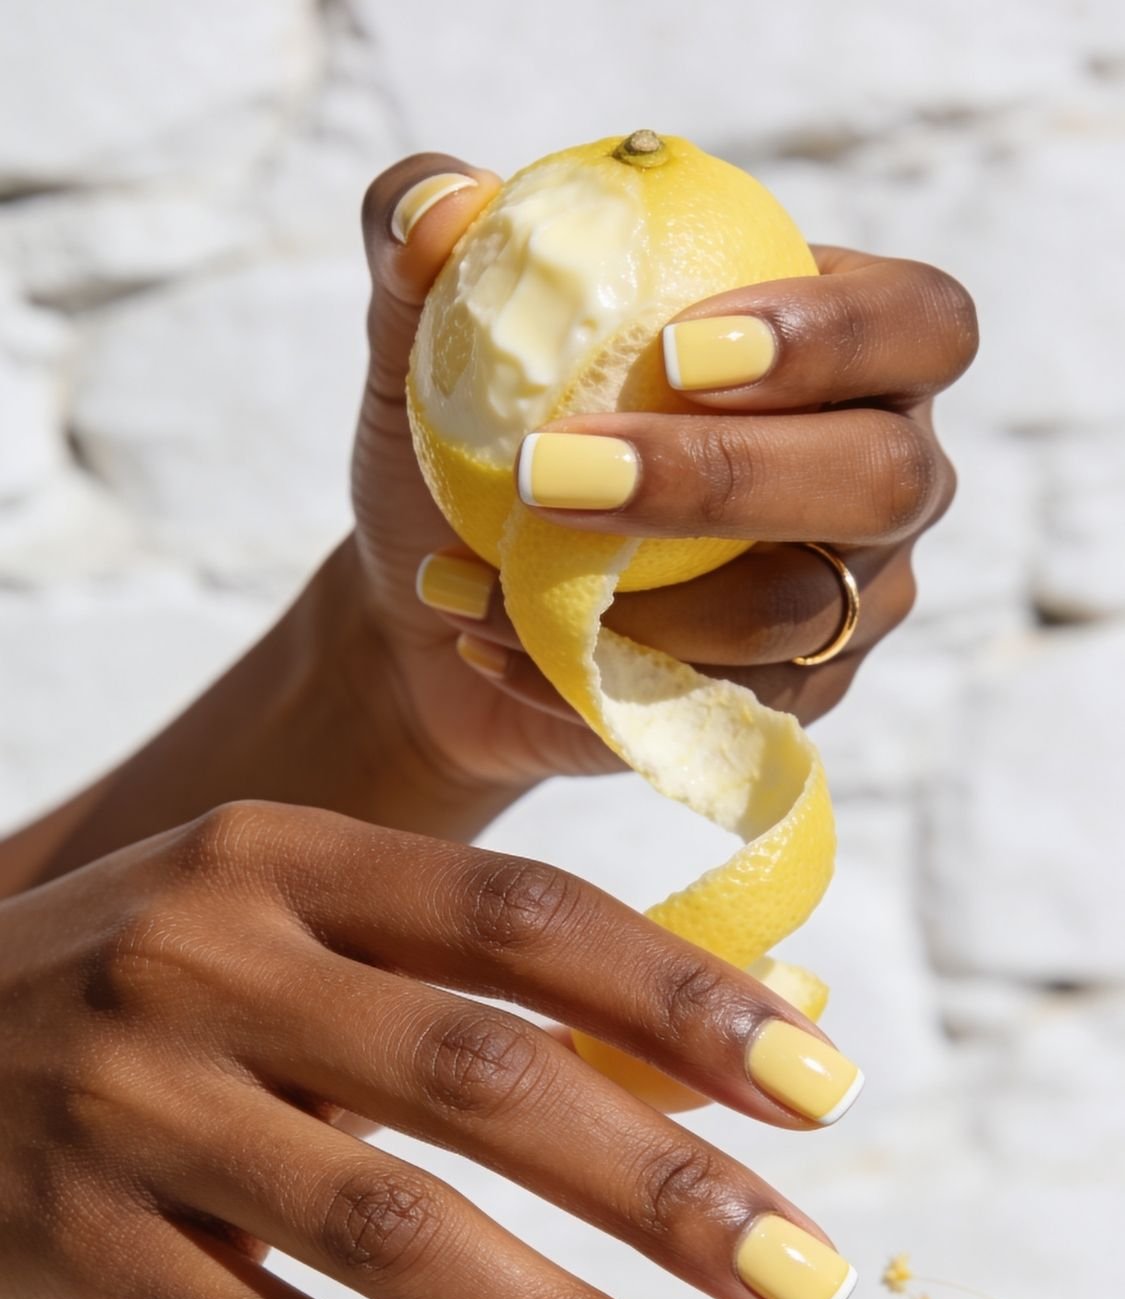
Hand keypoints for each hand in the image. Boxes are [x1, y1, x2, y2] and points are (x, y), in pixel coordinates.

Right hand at [0, 802, 864, 1298]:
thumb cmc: (162, 995)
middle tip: (808, 1282)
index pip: (520, 916)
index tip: (823, 1089)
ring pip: (385, 1235)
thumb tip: (785, 1012)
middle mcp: (201, 964)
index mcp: (279, 858)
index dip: (682, 999)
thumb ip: (512, 976)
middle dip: (662, 1187)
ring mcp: (131, 1112)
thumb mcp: (299, 933)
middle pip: (476, 1076)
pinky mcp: (79, 1252)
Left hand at [351, 155, 976, 783]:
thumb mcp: (420, 333)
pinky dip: (592, 673)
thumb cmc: (462, 445)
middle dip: (730, 476)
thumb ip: (419, 236)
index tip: (681, 353)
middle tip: (562, 476)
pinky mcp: (789, 701)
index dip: (835, 336)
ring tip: (488, 566)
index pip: (916, 322)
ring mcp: (846, 598)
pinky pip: (720, 700)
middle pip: (885, 478)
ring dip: (639, 599)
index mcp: (845, 344)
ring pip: (796, 612)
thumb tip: (445, 208)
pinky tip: (488, 641)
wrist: (432, 605)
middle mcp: (876, 471)